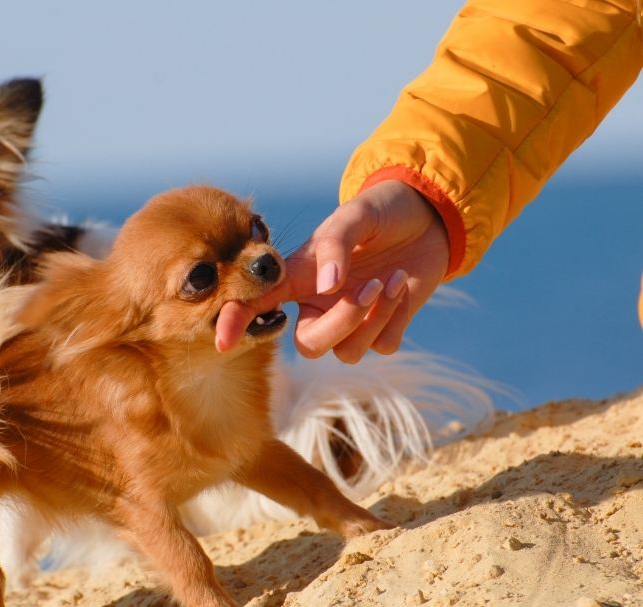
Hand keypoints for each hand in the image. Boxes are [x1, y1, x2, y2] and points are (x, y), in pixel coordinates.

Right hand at [216, 180, 449, 361]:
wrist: (426, 218)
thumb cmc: (378, 212)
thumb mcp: (354, 216)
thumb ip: (335, 245)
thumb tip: (327, 286)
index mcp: (297, 279)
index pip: (257, 305)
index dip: (235, 323)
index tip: (222, 341)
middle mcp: (317, 306)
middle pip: (310, 346)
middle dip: (343, 322)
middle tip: (373, 285)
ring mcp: (349, 322)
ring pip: (348, 352)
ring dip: (376, 318)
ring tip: (395, 278)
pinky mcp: (383, 329)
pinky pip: (383, 345)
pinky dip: (398, 318)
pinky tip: (404, 287)